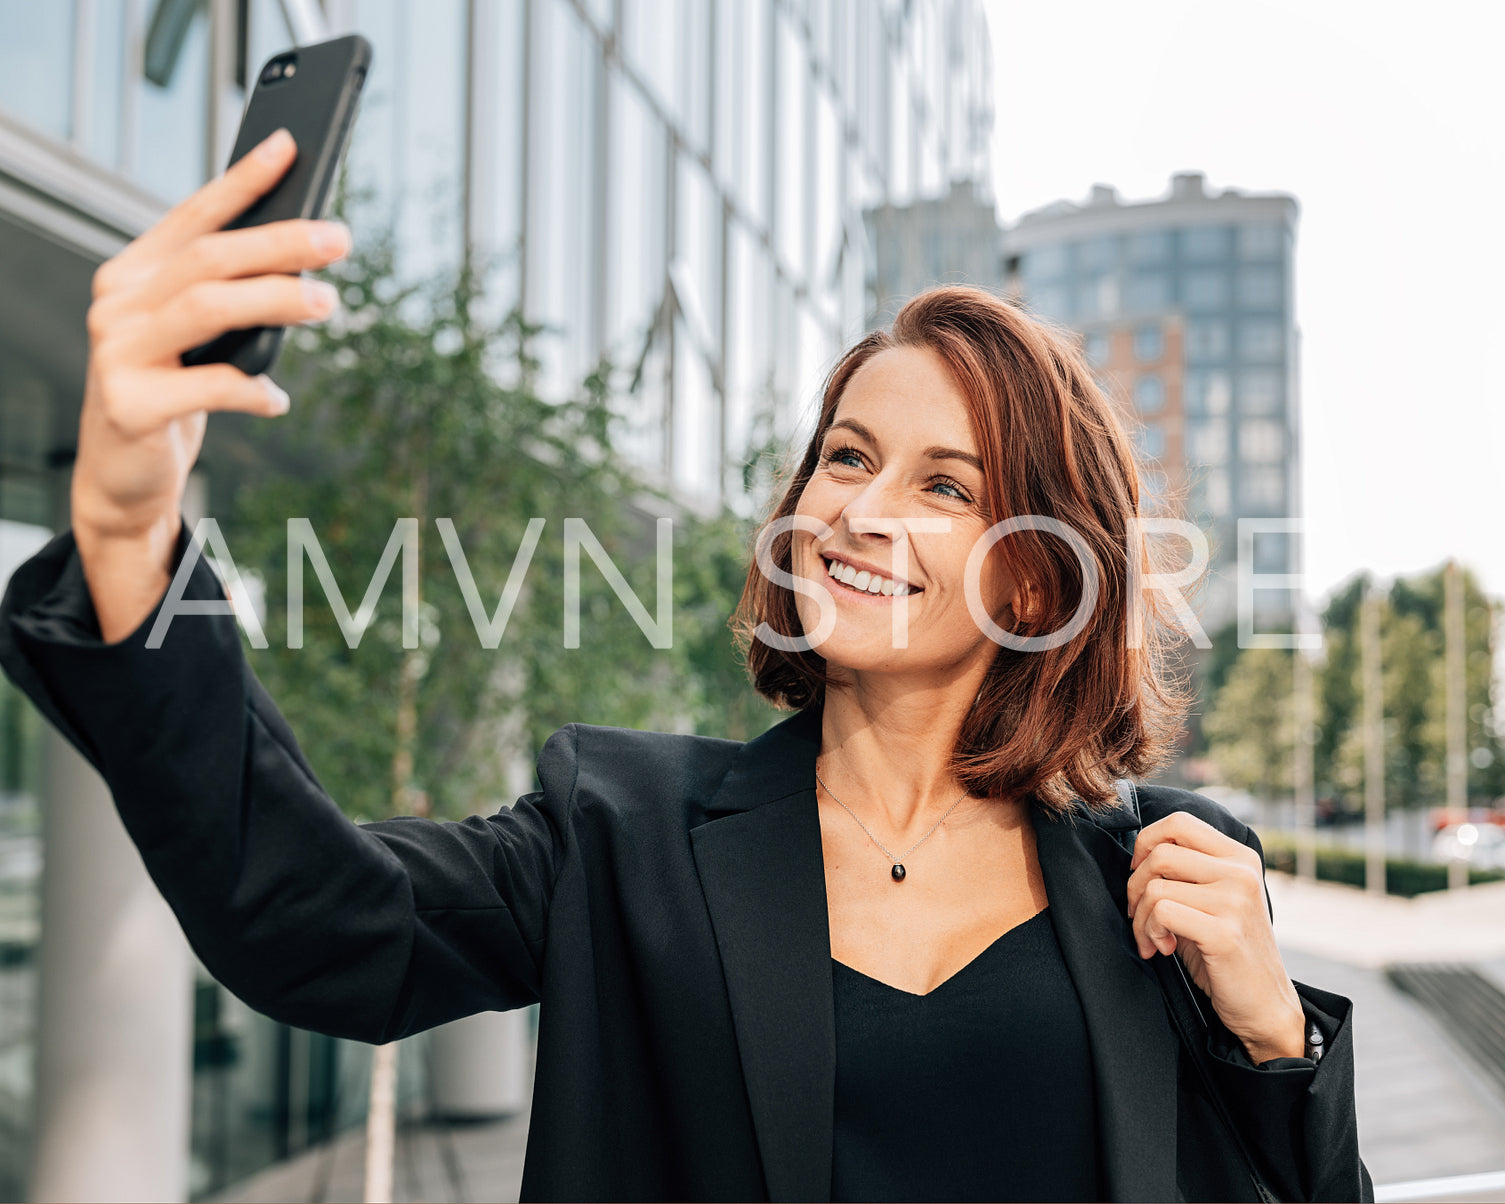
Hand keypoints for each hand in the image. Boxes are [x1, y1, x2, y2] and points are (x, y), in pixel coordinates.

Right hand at [72, 128, 350, 639]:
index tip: (290, 148)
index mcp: (135, 274)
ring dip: (276, 301)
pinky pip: (207, 387)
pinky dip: (253, 391)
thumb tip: (303, 256)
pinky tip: (278, 399)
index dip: (243, 181)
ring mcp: (117, 352)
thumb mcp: (197, 337)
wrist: (123, 475)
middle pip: (210, 258)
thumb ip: (229, 296)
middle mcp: (118, 303)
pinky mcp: (129, 404)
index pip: (194, 216)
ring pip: (208, 307)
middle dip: (280, 242)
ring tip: (328, 303)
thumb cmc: (172, 393)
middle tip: (339, 238)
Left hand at [1126, 812, 1305, 1061]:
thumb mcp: (1211, 900)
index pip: (1179, 822)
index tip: (1141, 874)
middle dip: (1134, 886)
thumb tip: (1136, 854)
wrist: (1264, 1005)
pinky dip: (1149, 932)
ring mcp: (1235, 900)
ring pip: (1155, 886)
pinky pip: (1162, 911)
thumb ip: (1186, 871)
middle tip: (1139, 916)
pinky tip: (1164, 949)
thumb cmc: (1226, 952)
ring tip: (1153, 939)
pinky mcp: (1224, 931)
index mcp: (1240, 857)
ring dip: (1140, 918)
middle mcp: (1241, 872)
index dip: (1147, 842)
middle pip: (1160, 853)